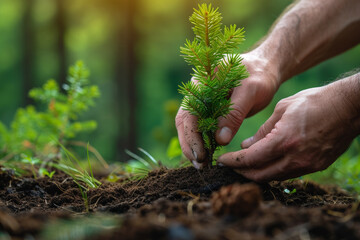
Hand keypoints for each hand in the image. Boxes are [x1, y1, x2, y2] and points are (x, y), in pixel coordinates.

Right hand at [175, 51, 279, 166]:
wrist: (265, 68)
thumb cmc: (259, 75)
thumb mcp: (250, 91)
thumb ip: (234, 113)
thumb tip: (220, 139)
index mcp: (202, 81)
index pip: (189, 111)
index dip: (191, 135)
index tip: (200, 154)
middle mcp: (197, 92)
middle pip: (185, 121)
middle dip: (189, 144)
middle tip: (199, 165)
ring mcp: (202, 101)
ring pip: (190, 127)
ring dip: (193, 146)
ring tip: (202, 165)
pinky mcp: (209, 110)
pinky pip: (201, 127)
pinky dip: (202, 142)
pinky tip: (207, 155)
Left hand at [218, 84, 358, 181]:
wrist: (349, 107)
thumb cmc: (315, 101)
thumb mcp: (283, 108)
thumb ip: (263, 130)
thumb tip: (246, 146)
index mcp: (285, 140)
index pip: (251, 159)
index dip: (233, 162)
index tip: (221, 161)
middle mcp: (296, 157)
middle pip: (260, 175)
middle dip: (241, 172)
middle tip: (229, 166)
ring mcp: (308, 165)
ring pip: (274, 178)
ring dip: (256, 174)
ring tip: (244, 166)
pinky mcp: (316, 166)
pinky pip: (288, 174)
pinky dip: (273, 171)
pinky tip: (265, 163)